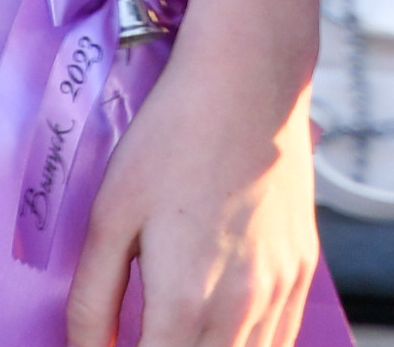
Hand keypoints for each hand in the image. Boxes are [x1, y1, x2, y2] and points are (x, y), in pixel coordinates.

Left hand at [67, 37, 318, 346]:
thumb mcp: (109, 219)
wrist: (250, 74)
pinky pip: (280, 341)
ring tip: (176, 334)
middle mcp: (241, 309)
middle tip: (141, 336)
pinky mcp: (302, 267)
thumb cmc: (172, 137)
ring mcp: (280, 289)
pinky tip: (219, 336)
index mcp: (185, 303)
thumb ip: (91, 305)